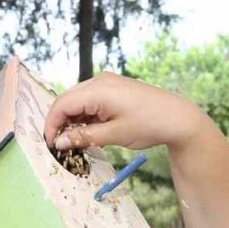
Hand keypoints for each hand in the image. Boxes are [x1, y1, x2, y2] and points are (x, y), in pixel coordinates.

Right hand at [43, 71, 212, 153]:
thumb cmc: (149, 124)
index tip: (51, 145)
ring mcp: (107, 83)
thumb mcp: (114, 135)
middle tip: (61, 146)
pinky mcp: (113, 88)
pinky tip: (89, 132)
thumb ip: (84, 137)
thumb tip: (60, 142)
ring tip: (76, 142)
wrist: (178, 117)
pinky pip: (90, 101)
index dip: (52, 125)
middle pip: (67, 101)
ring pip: (78, 101)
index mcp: (98, 90)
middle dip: (60, 123)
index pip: (62, 104)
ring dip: (73, 120)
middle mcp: (99, 81)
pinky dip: (85, 116)